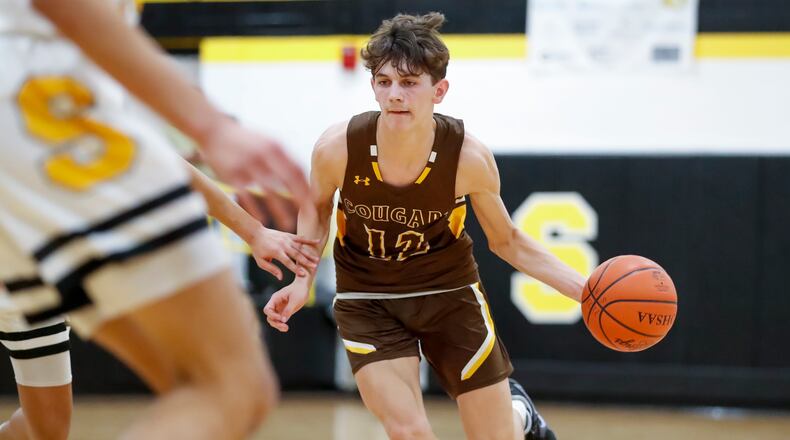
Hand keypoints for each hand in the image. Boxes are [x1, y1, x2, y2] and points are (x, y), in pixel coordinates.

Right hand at [198, 118, 314, 225]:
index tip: (315, 201)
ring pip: (269, 190)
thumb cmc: (245, 139)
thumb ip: (283, 157)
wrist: (214, 130)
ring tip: (288, 224)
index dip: (307, 187)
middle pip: (288, 180)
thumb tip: (302, 175)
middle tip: (310, 215)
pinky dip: (255, 209)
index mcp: (275, 147)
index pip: (297, 169)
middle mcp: (264, 155)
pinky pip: (247, 195)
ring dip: (280, 209)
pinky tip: (263, 220)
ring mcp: (248, 165)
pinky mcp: (232, 175)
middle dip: (301, 198)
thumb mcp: (267, 141)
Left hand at [250, 227, 319, 279]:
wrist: (256, 233)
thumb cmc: (258, 249)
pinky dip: (309, 240)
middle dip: (306, 262)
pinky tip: (317, 242)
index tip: (304, 274)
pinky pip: (300, 238)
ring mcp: (286, 239)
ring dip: (309, 254)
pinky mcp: (288, 235)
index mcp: (276, 252)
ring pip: (300, 247)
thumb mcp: (261, 262)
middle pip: (297, 255)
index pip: (288, 262)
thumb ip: (272, 269)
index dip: (296, 269)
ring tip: (317, 259)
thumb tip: (281, 278)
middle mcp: (283, 245)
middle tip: (315, 267)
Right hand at [263, 282, 309, 331]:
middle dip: (275, 322)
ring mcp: (279, 308)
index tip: (281, 318)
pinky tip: (286, 328)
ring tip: (286, 328)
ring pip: (274, 320)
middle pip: (269, 316)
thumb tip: (282, 320)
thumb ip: (288, 310)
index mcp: (275, 299)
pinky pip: (280, 320)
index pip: (267, 309)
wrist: (303, 287)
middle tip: (285, 326)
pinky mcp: (284, 312)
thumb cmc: (299, 291)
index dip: (272, 315)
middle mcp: (275, 304)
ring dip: (278, 325)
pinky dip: (281, 324)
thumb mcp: (295, 300)